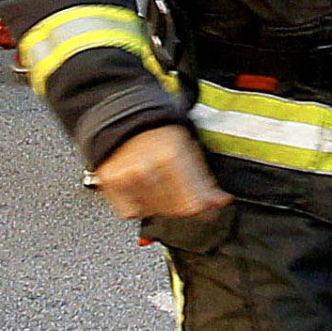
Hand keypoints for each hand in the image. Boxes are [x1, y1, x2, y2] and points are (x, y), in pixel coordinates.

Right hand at [94, 122, 225, 223]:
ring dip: (161, 203)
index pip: (193, 202)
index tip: (208, 210)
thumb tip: (220, 202)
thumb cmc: (157, 131)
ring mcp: (127, 177)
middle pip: (175, 210)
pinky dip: (138, 206)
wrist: (122, 118)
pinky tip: (142, 189)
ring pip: (154, 212)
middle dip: (183, 203)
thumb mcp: (188, 147)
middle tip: (180, 189)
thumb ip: (205, 179)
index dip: (205, 209)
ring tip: (159, 183)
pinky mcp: (111, 183)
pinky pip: (131, 212)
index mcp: (171, 155)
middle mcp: (148, 167)